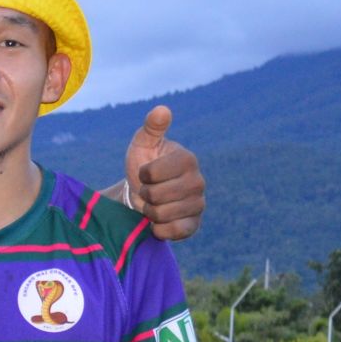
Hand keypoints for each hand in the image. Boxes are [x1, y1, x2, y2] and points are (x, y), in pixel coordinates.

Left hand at [123, 106, 205, 242]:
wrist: (144, 196)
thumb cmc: (143, 166)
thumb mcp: (143, 145)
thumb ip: (151, 128)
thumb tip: (161, 110)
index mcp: (188, 159)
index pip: (152, 174)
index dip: (142, 176)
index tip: (146, 173)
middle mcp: (199, 181)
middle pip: (156, 196)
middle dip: (145, 196)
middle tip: (149, 192)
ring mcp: (198, 204)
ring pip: (161, 215)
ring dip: (150, 212)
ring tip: (154, 205)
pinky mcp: (194, 225)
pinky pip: (174, 231)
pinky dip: (160, 229)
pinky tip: (159, 221)